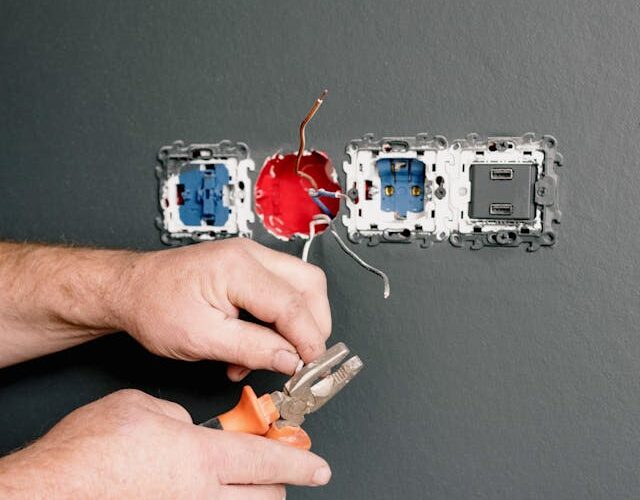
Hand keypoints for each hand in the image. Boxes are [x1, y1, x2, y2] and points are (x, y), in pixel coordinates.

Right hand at [0, 390, 331, 498]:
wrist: (48, 492)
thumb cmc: (88, 452)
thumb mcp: (141, 407)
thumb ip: (177, 415)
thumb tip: (187, 426)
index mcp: (201, 458)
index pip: (268, 460)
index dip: (300, 461)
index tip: (318, 465)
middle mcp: (201, 498)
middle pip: (266, 496)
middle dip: (279, 481)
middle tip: (275, 468)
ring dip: (252, 499)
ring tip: (242, 484)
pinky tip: (205, 495)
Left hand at [119, 239, 330, 379]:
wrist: (129, 289)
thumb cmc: (153, 307)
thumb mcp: (201, 339)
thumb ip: (253, 349)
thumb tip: (291, 360)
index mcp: (237, 268)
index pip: (292, 304)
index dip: (307, 340)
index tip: (310, 367)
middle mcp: (249, 255)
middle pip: (309, 285)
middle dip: (314, 325)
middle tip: (303, 358)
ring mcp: (249, 258)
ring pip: (299, 287)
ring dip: (295, 325)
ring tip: (271, 356)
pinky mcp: (246, 268)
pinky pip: (280, 291)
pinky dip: (278, 321)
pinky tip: (257, 346)